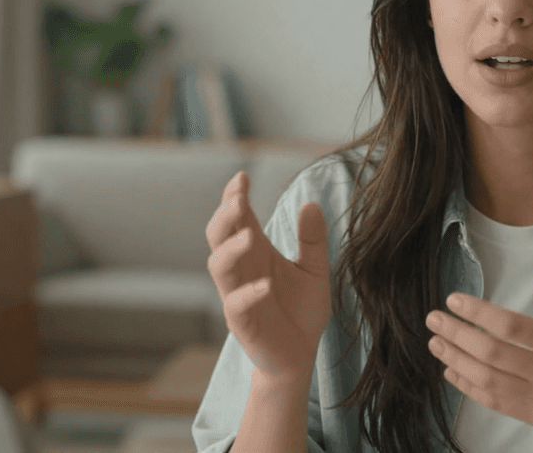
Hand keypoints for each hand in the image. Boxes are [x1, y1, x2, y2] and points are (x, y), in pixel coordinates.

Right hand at [206, 171, 331, 383]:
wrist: (300, 356)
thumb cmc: (301, 311)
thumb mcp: (314, 270)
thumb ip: (312, 240)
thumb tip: (311, 203)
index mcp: (256, 252)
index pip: (237, 219)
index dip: (233, 197)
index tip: (242, 177)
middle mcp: (242, 269)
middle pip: (218, 236)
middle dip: (225, 216)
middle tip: (238, 199)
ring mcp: (238, 295)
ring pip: (219, 266)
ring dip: (231, 249)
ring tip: (250, 237)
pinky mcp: (243, 323)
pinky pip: (236, 305)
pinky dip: (247, 294)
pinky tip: (265, 285)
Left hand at [425, 266, 532, 450]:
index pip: (512, 326)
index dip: (478, 313)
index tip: (454, 300)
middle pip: (492, 353)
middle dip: (457, 334)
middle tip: (434, 318)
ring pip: (487, 379)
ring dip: (455, 359)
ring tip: (436, 341)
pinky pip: (494, 402)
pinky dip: (468, 386)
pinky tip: (451, 370)